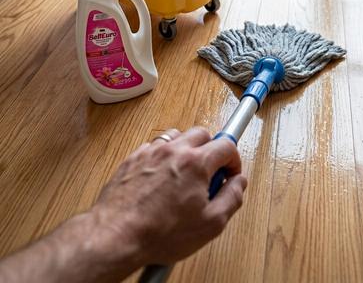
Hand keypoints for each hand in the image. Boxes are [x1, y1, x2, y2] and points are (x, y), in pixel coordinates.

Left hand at [89, 127, 246, 266]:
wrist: (116, 236)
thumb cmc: (160, 232)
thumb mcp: (210, 224)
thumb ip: (231, 198)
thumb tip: (239, 182)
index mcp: (196, 163)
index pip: (226, 146)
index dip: (233, 160)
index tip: (229, 174)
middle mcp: (174, 150)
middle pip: (202, 133)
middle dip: (211, 150)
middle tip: (209, 173)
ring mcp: (152, 152)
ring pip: (177, 136)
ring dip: (186, 148)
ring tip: (185, 172)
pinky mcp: (134, 158)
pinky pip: (154, 146)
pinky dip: (163, 155)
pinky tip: (162, 177)